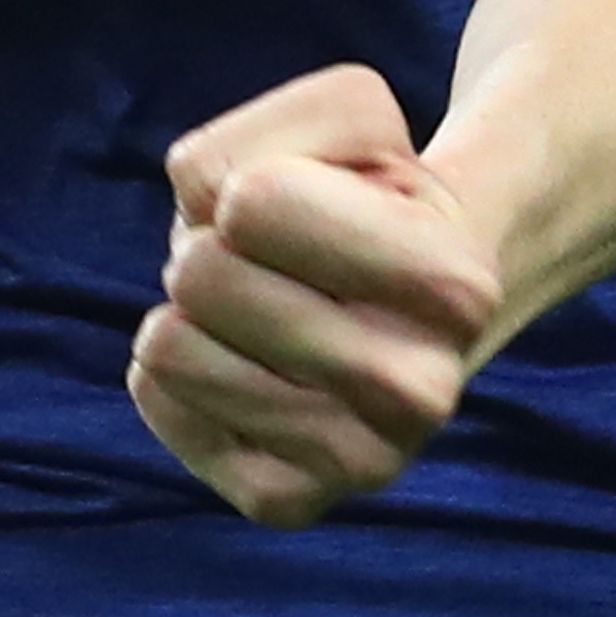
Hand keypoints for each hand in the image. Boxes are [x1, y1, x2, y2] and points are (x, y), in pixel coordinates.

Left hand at [126, 62, 509, 526]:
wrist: (403, 308)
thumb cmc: (363, 197)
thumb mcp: (351, 115)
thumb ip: (277, 127)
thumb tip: (219, 209)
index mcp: (455, 286)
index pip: (248, 204)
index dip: (247, 182)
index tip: (297, 202)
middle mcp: (422, 393)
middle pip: (201, 274)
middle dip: (211, 244)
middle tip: (270, 264)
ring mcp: (358, 463)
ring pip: (168, 345)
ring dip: (190, 309)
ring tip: (257, 312)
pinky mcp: (288, 501)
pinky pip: (160, 403)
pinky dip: (172, 371)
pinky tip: (236, 365)